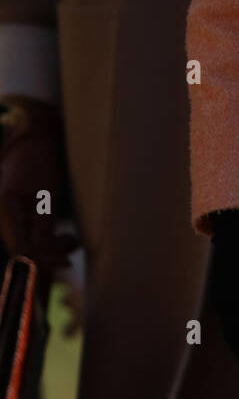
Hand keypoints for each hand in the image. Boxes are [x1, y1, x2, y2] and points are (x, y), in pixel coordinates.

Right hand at [0, 99, 78, 271]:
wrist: (32, 138)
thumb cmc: (41, 161)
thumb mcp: (48, 192)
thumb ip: (44, 224)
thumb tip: (48, 255)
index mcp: (7, 211)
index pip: (23, 250)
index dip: (44, 260)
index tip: (67, 258)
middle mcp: (4, 218)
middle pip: (23, 253)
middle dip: (49, 255)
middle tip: (71, 244)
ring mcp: (9, 219)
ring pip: (27, 247)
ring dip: (49, 249)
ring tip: (70, 239)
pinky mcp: (18, 218)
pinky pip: (29, 238)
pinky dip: (46, 241)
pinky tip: (62, 237)